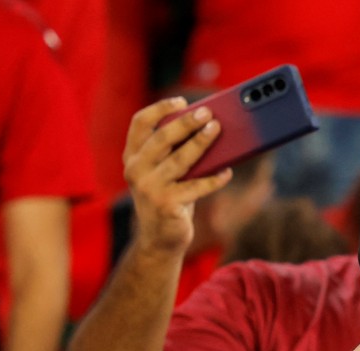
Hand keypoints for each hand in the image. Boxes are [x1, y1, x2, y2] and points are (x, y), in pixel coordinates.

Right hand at [123, 98, 233, 254]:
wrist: (160, 240)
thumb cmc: (168, 199)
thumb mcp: (163, 173)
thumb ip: (173, 153)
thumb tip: (207, 129)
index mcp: (132, 157)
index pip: (139, 123)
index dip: (160, 108)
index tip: (182, 101)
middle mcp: (136, 170)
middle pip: (162, 137)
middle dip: (187, 122)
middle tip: (208, 113)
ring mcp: (149, 188)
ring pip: (180, 159)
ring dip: (202, 143)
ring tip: (217, 130)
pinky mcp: (166, 204)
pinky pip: (196, 187)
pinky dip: (214, 179)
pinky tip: (227, 172)